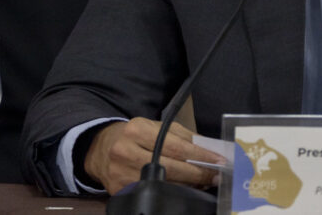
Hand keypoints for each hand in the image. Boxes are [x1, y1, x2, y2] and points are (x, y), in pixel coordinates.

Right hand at [84, 117, 225, 194]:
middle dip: (198, 173)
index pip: (177, 146)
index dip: (200, 155)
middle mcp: (127, 152)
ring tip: (204, 182)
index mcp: (137, 131)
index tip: (220, 160)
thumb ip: (182, 136)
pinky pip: (153, 194)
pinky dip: (172, 193)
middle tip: (217, 175)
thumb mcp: (154, 127)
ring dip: (189, 185)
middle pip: (172, 168)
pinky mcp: (120, 191)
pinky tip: (185, 190)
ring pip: (165, 185)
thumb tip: (209, 149)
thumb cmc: (134, 136)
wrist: (101, 149)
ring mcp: (122, 175)